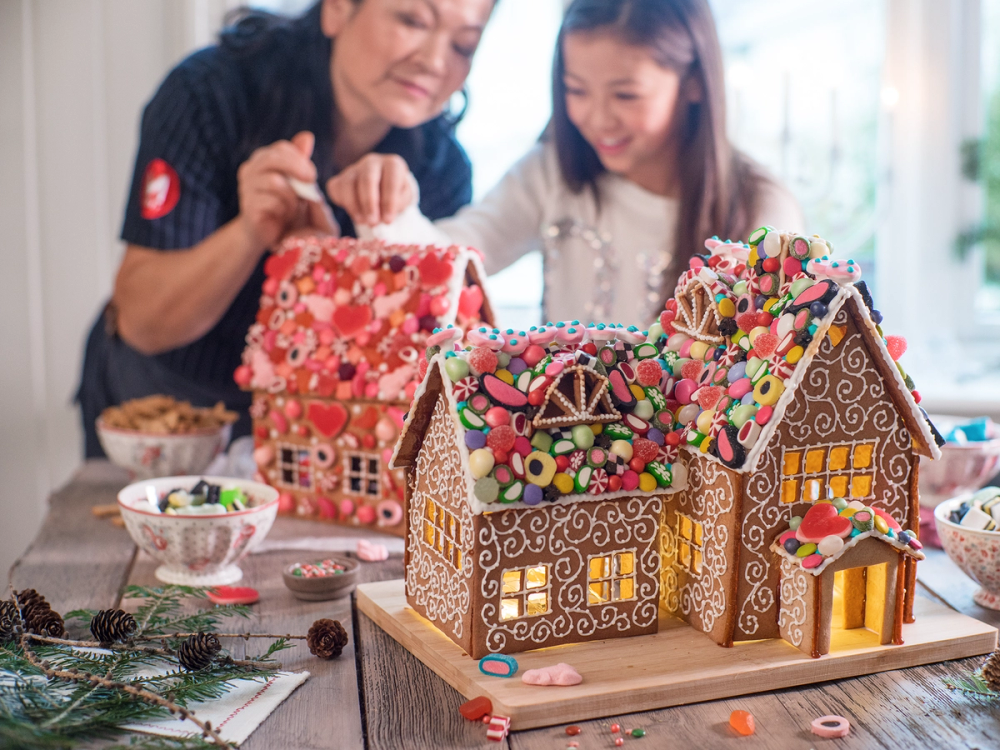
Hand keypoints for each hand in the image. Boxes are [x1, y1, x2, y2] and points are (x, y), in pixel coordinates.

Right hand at [236, 131, 337, 251]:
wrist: (265, 232)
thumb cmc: (283, 203)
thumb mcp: (294, 181)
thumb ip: (298, 159)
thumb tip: (307, 136)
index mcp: (261, 159)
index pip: (282, 148)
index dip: (300, 159)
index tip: (312, 174)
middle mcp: (249, 169)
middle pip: (273, 159)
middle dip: (296, 168)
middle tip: (311, 181)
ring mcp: (246, 188)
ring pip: (274, 182)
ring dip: (292, 195)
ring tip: (296, 206)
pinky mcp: (248, 207)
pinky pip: (271, 202)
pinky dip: (284, 209)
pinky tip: (286, 215)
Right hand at [326, 153, 415, 226]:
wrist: (382, 192)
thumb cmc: (395, 195)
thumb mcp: (403, 199)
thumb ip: (397, 204)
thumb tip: (383, 215)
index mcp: (392, 165)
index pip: (391, 181)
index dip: (389, 202)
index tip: (388, 220)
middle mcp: (372, 162)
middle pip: (368, 179)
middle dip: (369, 203)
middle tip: (372, 222)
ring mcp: (354, 168)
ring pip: (348, 184)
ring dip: (355, 206)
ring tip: (363, 221)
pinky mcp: (339, 178)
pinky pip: (337, 189)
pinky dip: (343, 204)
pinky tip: (355, 214)